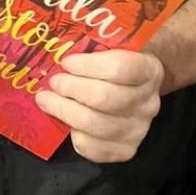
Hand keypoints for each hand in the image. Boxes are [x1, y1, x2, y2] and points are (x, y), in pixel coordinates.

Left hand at [34, 49, 163, 162]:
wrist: (135, 89)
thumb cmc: (116, 64)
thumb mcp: (114, 47)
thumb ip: (94, 45)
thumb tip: (58, 43)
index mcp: (149, 70)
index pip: (119, 68)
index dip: (88, 65)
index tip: (66, 61)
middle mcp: (148, 102)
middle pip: (104, 98)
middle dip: (71, 89)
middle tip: (53, 81)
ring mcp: (138, 130)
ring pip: (95, 125)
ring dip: (64, 110)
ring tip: (46, 99)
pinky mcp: (125, 151)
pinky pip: (92, 148)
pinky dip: (74, 134)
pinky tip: (67, 121)